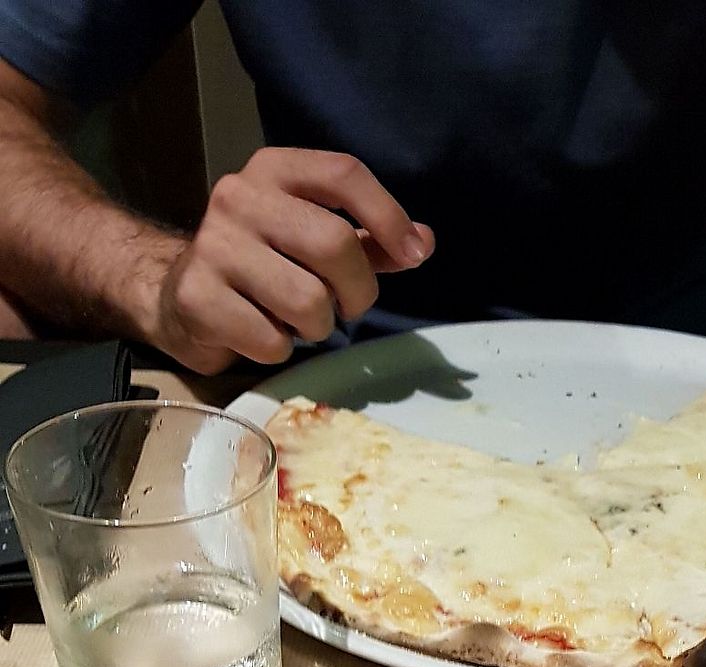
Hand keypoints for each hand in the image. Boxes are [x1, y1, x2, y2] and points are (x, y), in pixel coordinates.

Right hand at [148, 147, 433, 374]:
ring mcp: (214, 246)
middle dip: (357, 291)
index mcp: (275, 170)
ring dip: (318, 327)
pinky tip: (262, 335)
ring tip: (298, 322)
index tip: (413, 255)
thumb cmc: (260, 267)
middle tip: (347, 308)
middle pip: (334, 245)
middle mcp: (240, 197)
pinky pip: (272, 340)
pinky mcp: (198, 297)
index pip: (343, 174)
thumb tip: (423, 243)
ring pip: (308, 301)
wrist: (176, 295)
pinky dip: (279, 350)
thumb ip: (368, 240)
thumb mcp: (312, 241)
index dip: (388, 216)